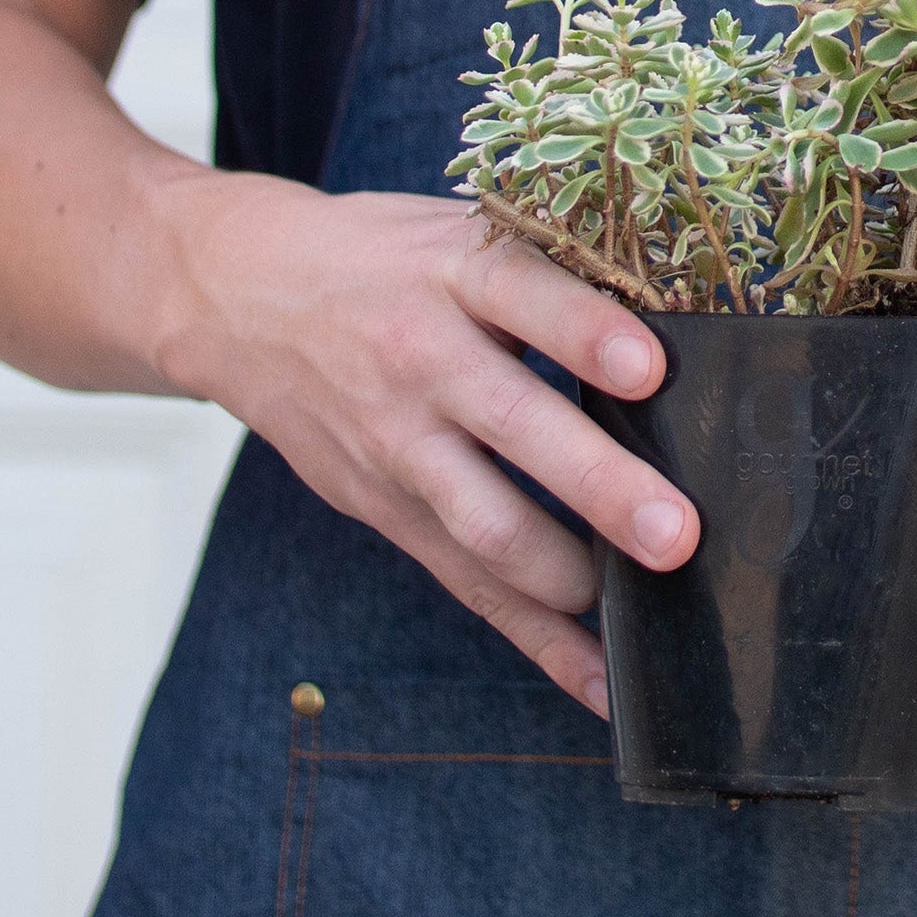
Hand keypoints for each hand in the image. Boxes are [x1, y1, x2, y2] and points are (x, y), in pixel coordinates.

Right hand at [160, 175, 698, 717]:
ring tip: (641, 606)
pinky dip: (538, 640)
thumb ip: (547, 273)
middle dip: (599, 486)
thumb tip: (678, 323)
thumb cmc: (384, 260)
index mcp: (452, 272)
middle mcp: (424, 358)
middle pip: (515, 424)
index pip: (523, 295)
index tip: (650, 368)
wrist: (238, 295)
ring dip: (567, 575)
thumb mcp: (454, 234)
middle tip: (674, 532)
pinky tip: (599, 682)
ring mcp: (399, 442)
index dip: (586, 333)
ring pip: (485, 522)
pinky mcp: (385, 508)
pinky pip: (468, 583)